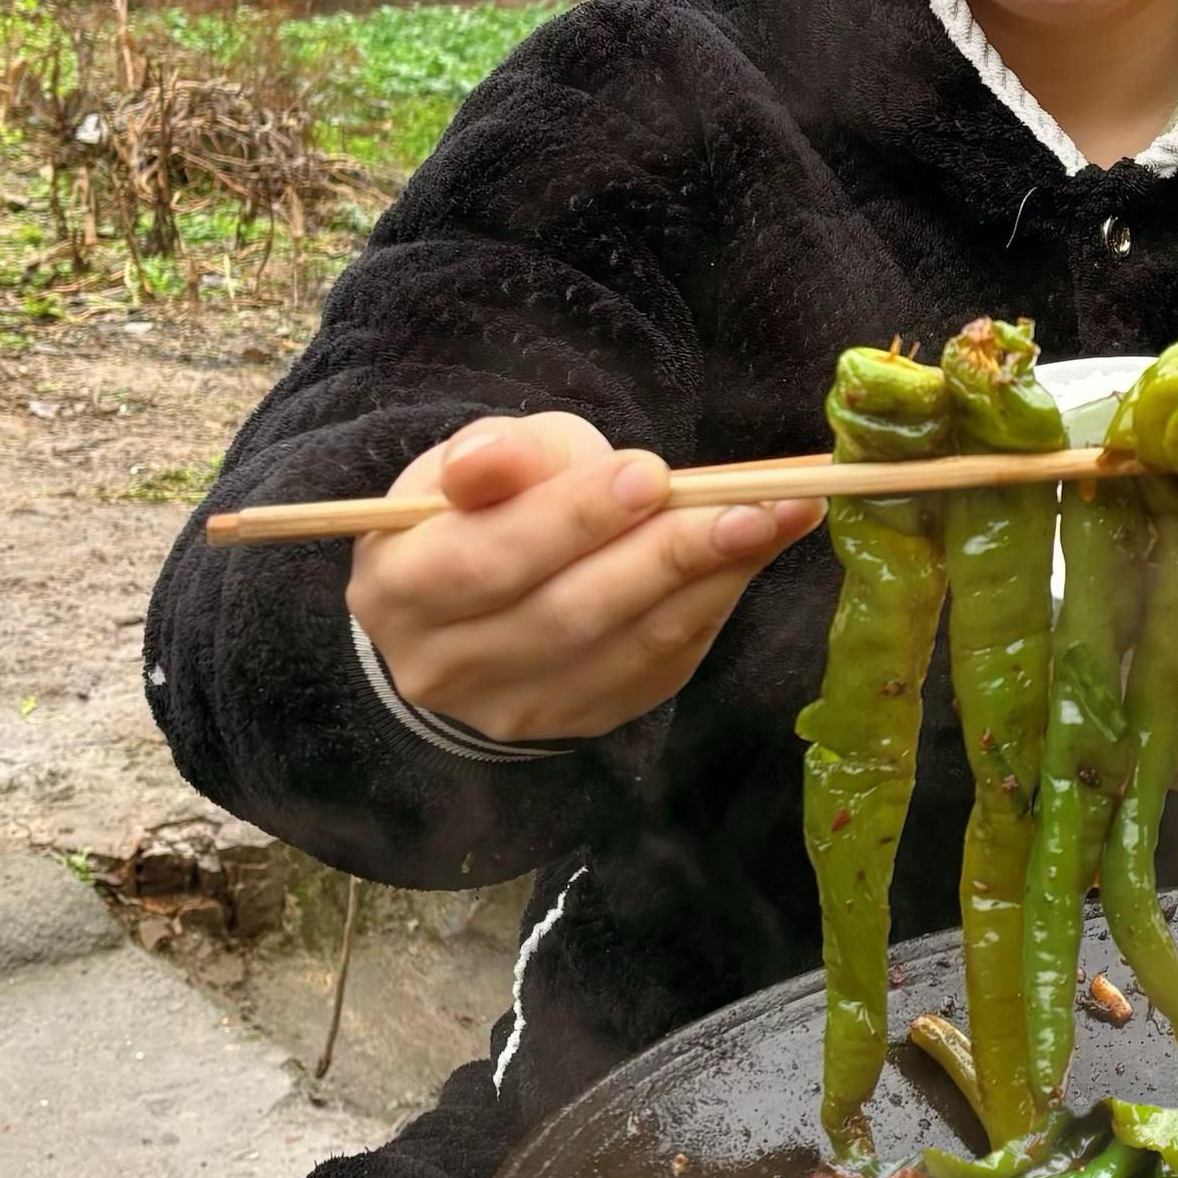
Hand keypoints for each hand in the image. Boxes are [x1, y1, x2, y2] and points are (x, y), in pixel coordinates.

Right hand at [346, 411, 820, 745]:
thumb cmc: (479, 512)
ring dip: (711, 578)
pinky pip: (660, 667)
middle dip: (665, 554)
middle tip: (747, 504)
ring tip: (778, 518)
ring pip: (627, 647)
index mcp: (399, 589)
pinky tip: (756, 553)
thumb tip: (497, 459)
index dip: (571, 519)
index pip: (487, 560)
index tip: (649, 473)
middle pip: (568, 613)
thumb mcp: (472, 463)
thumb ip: (494, 456)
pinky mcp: (581, 721)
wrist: (471, 601)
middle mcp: (447, 666)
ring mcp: (517, 708)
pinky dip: (714, 606)